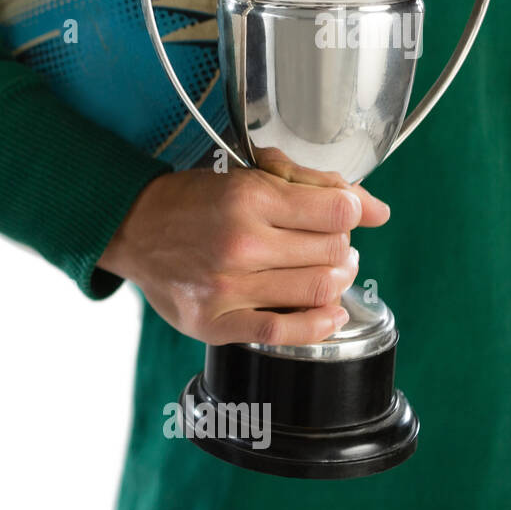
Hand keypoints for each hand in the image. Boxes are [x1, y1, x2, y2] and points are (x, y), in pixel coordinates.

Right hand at [99, 161, 389, 346]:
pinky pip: (284, 333)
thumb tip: (378, 211)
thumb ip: (313, 186)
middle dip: (341, 247)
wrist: (132, 230)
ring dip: (334, 281)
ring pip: (318, 290)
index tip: (340, 215)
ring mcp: (226, 287)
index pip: (338, 211)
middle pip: (334, 252)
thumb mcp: (248, 176)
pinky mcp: (216, 322)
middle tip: (326, 244)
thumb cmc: (191, 202)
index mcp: (247, 198)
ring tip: (323, 271)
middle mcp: (239, 243)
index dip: (350, 212)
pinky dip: (317, 324)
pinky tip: (326, 312)